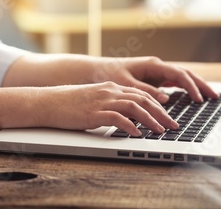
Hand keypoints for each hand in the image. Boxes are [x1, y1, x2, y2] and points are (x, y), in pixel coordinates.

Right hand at [39, 81, 178, 135]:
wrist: (47, 101)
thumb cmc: (69, 103)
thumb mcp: (95, 100)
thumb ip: (111, 106)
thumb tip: (127, 118)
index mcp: (112, 87)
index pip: (141, 94)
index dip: (157, 105)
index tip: (168, 116)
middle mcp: (110, 91)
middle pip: (143, 99)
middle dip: (161, 113)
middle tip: (173, 125)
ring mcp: (103, 100)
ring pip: (135, 107)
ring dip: (151, 119)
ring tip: (161, 130)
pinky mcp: (94, 112)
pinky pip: (118, 118)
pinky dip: (130, 126)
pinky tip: (138, 134)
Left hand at [91, 56, 218, 102]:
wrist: (96, 71)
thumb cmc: (108, 75)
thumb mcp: (125, 84)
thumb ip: (145, 90)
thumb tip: (165, 99)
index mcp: (153, 65)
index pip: (179, 74)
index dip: (191, 86)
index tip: (198, 99)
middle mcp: (157, 67)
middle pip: (185, 74)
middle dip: (201, 85)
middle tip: (215, 97)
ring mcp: (156, 73)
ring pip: (182, 78)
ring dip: (196, 86)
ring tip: (209, 97)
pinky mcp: (154, 79)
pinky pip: (174, 83)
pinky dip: (185, 89)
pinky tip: (192, 98)